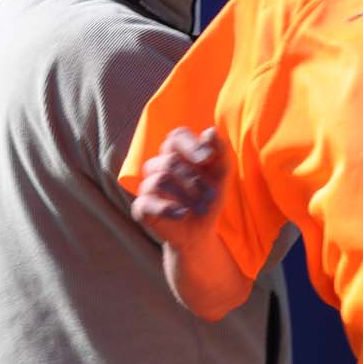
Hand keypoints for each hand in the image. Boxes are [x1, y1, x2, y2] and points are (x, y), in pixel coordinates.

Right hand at [131, 127, 226, 247]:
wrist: (201, 232)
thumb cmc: (209, 199)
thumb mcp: (221, 176)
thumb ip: (220, 152)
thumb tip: (211, 131)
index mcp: (177, 153)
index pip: (176, 137)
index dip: (190, 144)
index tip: (206, 159)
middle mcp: (159, 166)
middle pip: (170, 161)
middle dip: (194, 180)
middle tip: (210, 196)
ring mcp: (147, 186)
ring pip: (160, 179)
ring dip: (185, 194)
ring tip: (200, 207)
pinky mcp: (141, 207)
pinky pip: (147, 202)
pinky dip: (168, 209)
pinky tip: (183, 214)